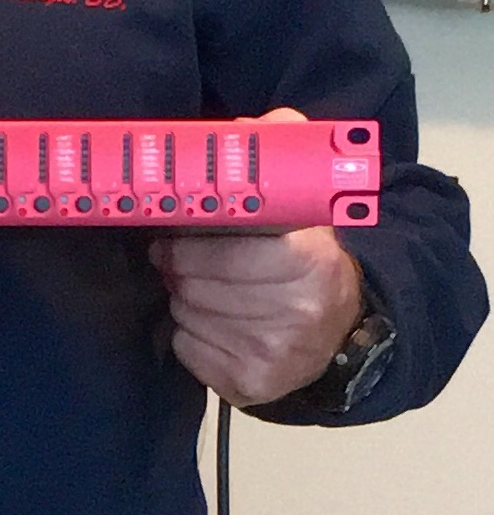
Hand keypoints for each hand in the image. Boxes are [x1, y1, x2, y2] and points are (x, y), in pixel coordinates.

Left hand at [148, 108, 363, 406]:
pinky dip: (188, 333)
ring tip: (200, 287)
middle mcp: (300, 312)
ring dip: (183, 297)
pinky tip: (212, 322)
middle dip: (179, 268)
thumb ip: (276, 145)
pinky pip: (187, 350)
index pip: (226, 251)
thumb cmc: (302, 250)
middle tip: (177, 259)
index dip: (189, 242)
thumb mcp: (300, 191)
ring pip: (187, 314)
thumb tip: (242, 128)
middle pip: (196, 284)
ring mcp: (278, 355)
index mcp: (313, 258)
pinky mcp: (254, 385)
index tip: (174, 232)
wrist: (340, 326)